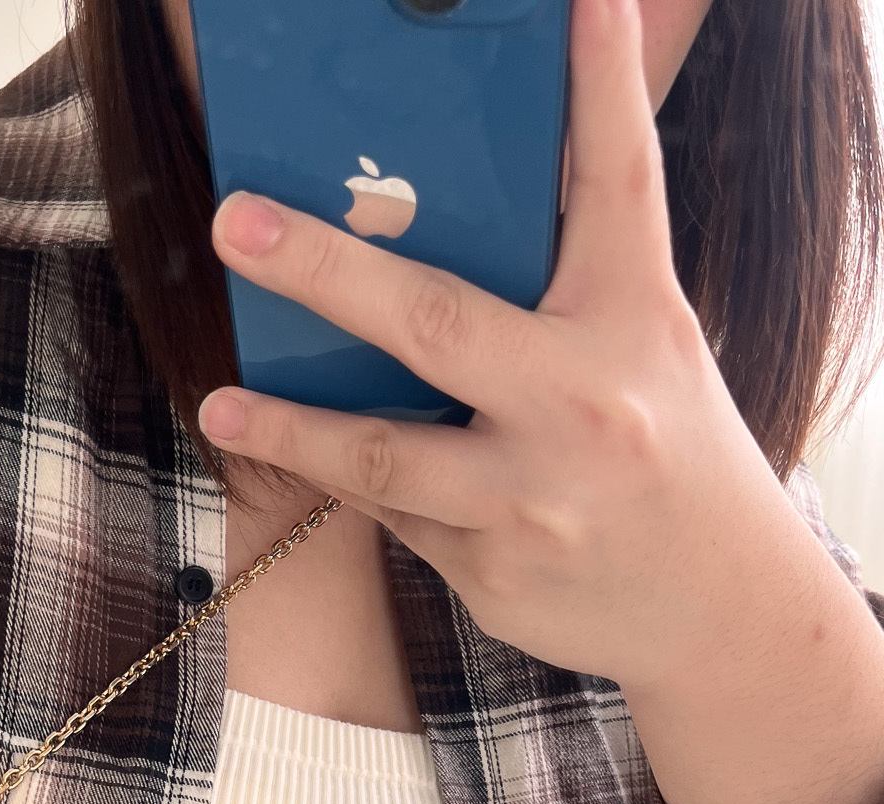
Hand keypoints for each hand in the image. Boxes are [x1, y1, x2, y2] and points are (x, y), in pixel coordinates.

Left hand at [196, 0, 828, 700]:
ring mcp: (531, 498)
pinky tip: (317, 459)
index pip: (615, 182)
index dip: (596, 84)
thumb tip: (448, 219)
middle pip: (435, 323)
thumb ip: (559, 287)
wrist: (717, 607)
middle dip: (325, 270)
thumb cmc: (664, 454)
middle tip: (237, 222)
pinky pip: (398, 515)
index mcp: (633, 321)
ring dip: (291, 428)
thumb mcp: (641, 348)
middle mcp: (583, 406)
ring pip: (384, 454)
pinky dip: (356, 481)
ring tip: (221, 403)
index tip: (576, 4)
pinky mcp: (493, 571)